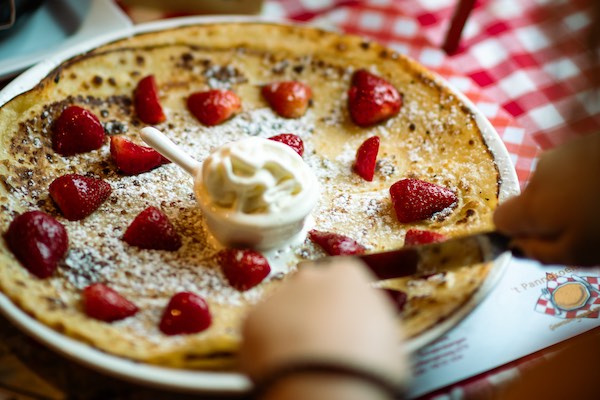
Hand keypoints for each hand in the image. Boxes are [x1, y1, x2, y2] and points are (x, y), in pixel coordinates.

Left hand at [240, 258, 408, 398]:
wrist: (327, 386)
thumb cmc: (368, 365)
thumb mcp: (387, 333)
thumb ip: (369, 314)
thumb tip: (362, 322)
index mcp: (347, 275)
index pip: (343, 274)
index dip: (343, 297)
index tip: (345, 317)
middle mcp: (310, 277)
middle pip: (308, 284)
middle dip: (312, 304)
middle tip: (320, 336)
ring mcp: (278, 295)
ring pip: (282, 306)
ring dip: (288, 323)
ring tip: (299, 355)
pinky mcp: (252, 318)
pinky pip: (260, 327)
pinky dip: (265, 343)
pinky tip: (280, 362)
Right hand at [494, 132, 599, 265]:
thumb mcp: (578, 254)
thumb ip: (538, 253)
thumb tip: (516, 246)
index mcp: (531, 204)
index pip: (499, 219)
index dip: (515, 233)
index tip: (539, 241)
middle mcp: (539, 174)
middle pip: (529, 200)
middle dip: (547, 215)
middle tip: (583, 229)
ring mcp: (564, 153)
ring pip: (553, 183)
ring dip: (569, 197)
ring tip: (599, 206)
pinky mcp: (588, 142)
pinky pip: (574, 168)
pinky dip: (586, 180)